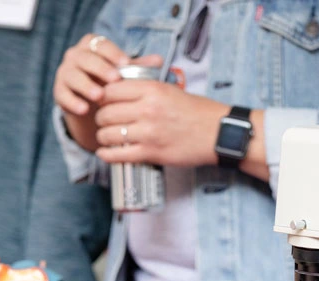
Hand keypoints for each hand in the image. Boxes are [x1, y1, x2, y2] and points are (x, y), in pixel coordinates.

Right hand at [53, 33, 162, 151]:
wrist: (93, 105)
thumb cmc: (112, 84)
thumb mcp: (126, 75)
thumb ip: (139, 67)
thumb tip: (159, 60)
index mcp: (92, 47)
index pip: (100, 44)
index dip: (112, 53)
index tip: (126, 63)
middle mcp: (76, 56)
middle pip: (84, 58)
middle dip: (100, 68)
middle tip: (115, 79)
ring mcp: (65, 73)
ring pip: (72, 75)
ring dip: (86, 85)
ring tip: (99, 96)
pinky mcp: (59, 91)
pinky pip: (63, 95)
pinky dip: (73, 102)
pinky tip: (84, 109)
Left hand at [93, 80, 228, 167]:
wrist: (218, 134)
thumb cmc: (197, 111)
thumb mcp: (170, 89)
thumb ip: (145, 88)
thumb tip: (120, 89)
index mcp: (152, 89)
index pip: (111, 90)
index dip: (103, 96)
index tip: (104, 102)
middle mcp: (147, 109)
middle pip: (105, 112)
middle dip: (100, 118)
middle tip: (103, 121)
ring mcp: (148, 132)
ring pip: (108, 134)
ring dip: (102, 137)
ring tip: (105, 137)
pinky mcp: (151, 153)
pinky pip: (118, 154)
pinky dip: (107, 154)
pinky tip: (105, 152)